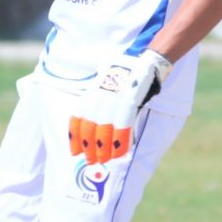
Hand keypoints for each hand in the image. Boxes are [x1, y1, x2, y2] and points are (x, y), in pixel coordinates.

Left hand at [67, 50, 171, 164]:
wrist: (147, 60)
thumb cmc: (128, 73)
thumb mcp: (107, 82)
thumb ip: (101, 99)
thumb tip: (98, 120)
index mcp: (93, 92)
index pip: (78, 117)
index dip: (75, 137)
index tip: (74, 151)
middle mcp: (100, 95)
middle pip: (89, 126)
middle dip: (88, 146)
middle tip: (90, 161)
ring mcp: (115, 98)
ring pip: (104, 128)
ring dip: (103, 148)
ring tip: (103, 161)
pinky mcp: (130, 100)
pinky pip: (123, 125)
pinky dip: (120, 141)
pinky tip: (120, 153)